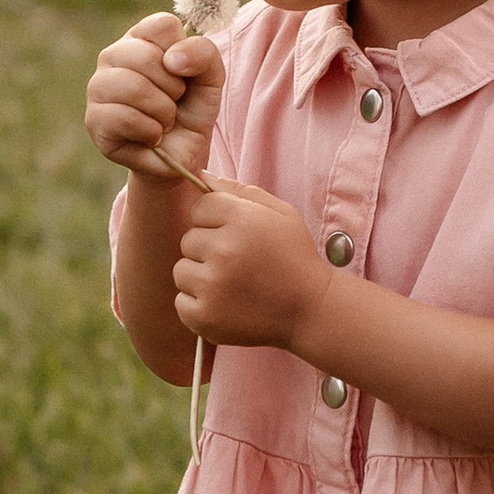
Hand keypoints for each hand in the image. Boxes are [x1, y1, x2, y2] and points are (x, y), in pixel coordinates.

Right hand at [86, 13, 224, 178]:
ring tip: (164, 120)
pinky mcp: (95, 120)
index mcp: (140, 38)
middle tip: (174, 102)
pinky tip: (152, 136)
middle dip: (174, 88)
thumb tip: (172, 60)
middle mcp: (113, 56)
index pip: (163, 26)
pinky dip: (151, 132)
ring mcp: (98, 87)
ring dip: (163, 111)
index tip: (183, 73)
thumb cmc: (192, 108)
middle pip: (146, 57)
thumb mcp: (210, 77)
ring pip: (134, 87)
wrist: (183, 152)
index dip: (183, 53)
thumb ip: (204, 54)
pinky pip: (125, 118)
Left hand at [171, 178, 331, 350]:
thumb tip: (202, 176)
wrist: (312, 310)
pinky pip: (181, 302)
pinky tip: (225, 305)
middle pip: (188, 239)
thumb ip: (240, 191)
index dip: (215, 220)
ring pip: (181, 271)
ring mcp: (213, 286)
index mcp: (242, 220)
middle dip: (208, 249)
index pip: (200, 207)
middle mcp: (224, 250)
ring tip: (231, 285)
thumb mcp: (281, 214)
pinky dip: (199, 305)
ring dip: (200, 277)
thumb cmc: (296, 258)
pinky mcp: (205, 316)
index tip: (235, 236)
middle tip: (237, 263)